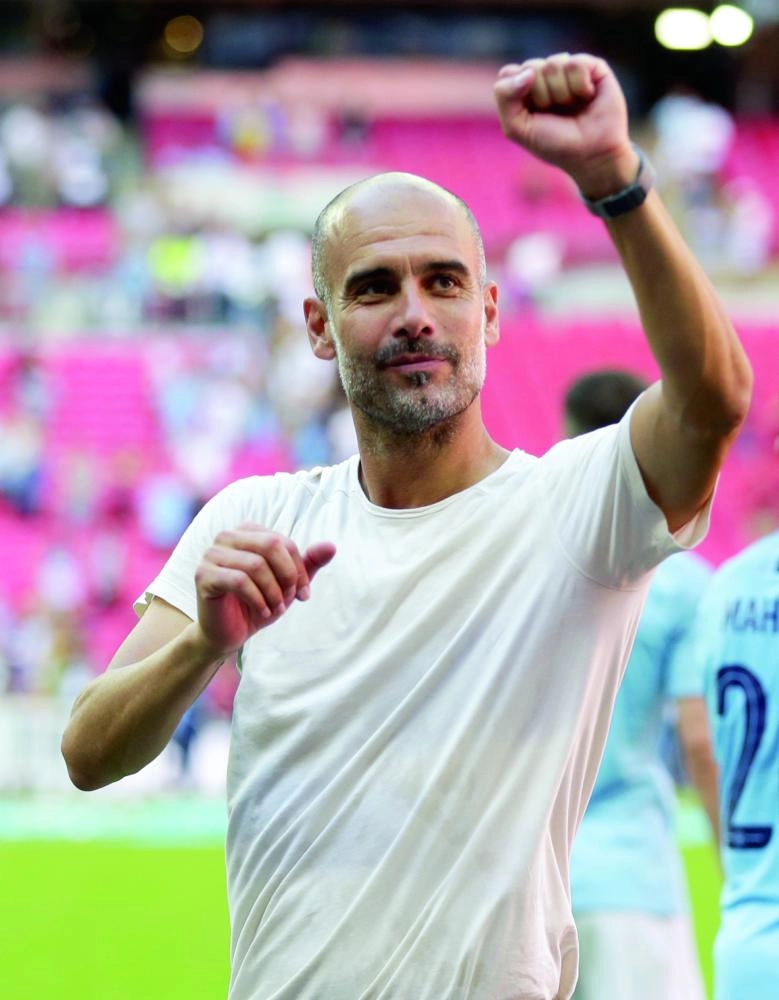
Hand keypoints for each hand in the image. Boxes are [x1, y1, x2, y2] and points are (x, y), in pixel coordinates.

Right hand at [193, 523, 335, 657]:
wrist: (228, 633)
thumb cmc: (258, 603)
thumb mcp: (288, 584)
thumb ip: (308, 563)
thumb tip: (332, 546)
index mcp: (247, 531)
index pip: (283, 542)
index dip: (298, 569)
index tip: (303, 594)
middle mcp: (227, 536)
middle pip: (271, 545)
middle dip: (288, 576)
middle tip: (290, 601)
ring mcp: (211, 554)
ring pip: (256, 564)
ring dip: (273, 592)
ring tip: (277, 609)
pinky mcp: (203, 575)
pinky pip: (239, 581)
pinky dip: (258, 600)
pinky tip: (263, 612)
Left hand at [493, 53, 637, 198]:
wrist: (591, 154)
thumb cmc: (554, 143)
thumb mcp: (518, 128)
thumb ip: (505, 96)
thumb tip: (527, 71)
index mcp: (524, 89)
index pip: (508, 74)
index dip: (517, 93)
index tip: (531, 115)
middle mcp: (545, 75)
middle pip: (530, 67)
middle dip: (541, 96)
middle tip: (554, 114)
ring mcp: (568, 69)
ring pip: (553, 64)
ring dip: (561, 95)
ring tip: (571, 107)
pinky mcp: (592, 66)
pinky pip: (576, 64)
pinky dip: (580, 86)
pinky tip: (587, 97)